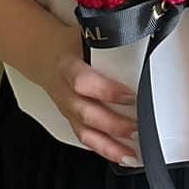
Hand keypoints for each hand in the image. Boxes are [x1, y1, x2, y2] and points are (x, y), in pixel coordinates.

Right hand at [31, 22, 139, 163]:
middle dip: (112, 124)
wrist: (44, 55)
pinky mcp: (72, 121)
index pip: (83, 81)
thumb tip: (144, 32)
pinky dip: (106, 151)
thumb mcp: (86, 34)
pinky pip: (87, 139)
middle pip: (85, 113)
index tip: (131, 94)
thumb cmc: (72, 44)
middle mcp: (65, 92)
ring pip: (85, 132)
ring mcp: (67, 109)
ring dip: (110, 145)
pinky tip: (126, 157)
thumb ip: (109, 38)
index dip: (106, 90)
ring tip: (134, 154)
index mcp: (68, 66)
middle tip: (138, 127)